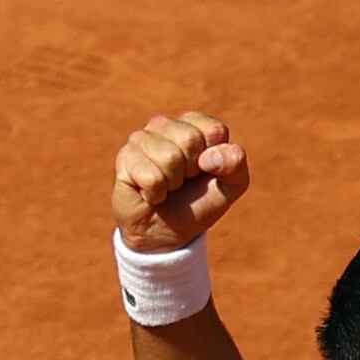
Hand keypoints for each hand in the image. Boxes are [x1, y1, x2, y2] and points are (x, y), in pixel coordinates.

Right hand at [113, 111, 249, 248]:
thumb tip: (210, 157)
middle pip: (190, 140)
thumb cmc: (199, 203)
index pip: (215, 130)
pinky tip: (151, 193)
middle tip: (183, 181)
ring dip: (173, 183)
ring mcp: (141, 139)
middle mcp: (165, 125)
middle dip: (192, 170)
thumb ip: (235, 164)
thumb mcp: (230, 187)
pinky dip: (156, 194)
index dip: (215, 160)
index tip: (206, 171)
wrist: (166, 233)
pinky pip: (151, 177)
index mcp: (194, 125)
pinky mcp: (124, 158)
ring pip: (170, 157)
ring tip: (167, 186)